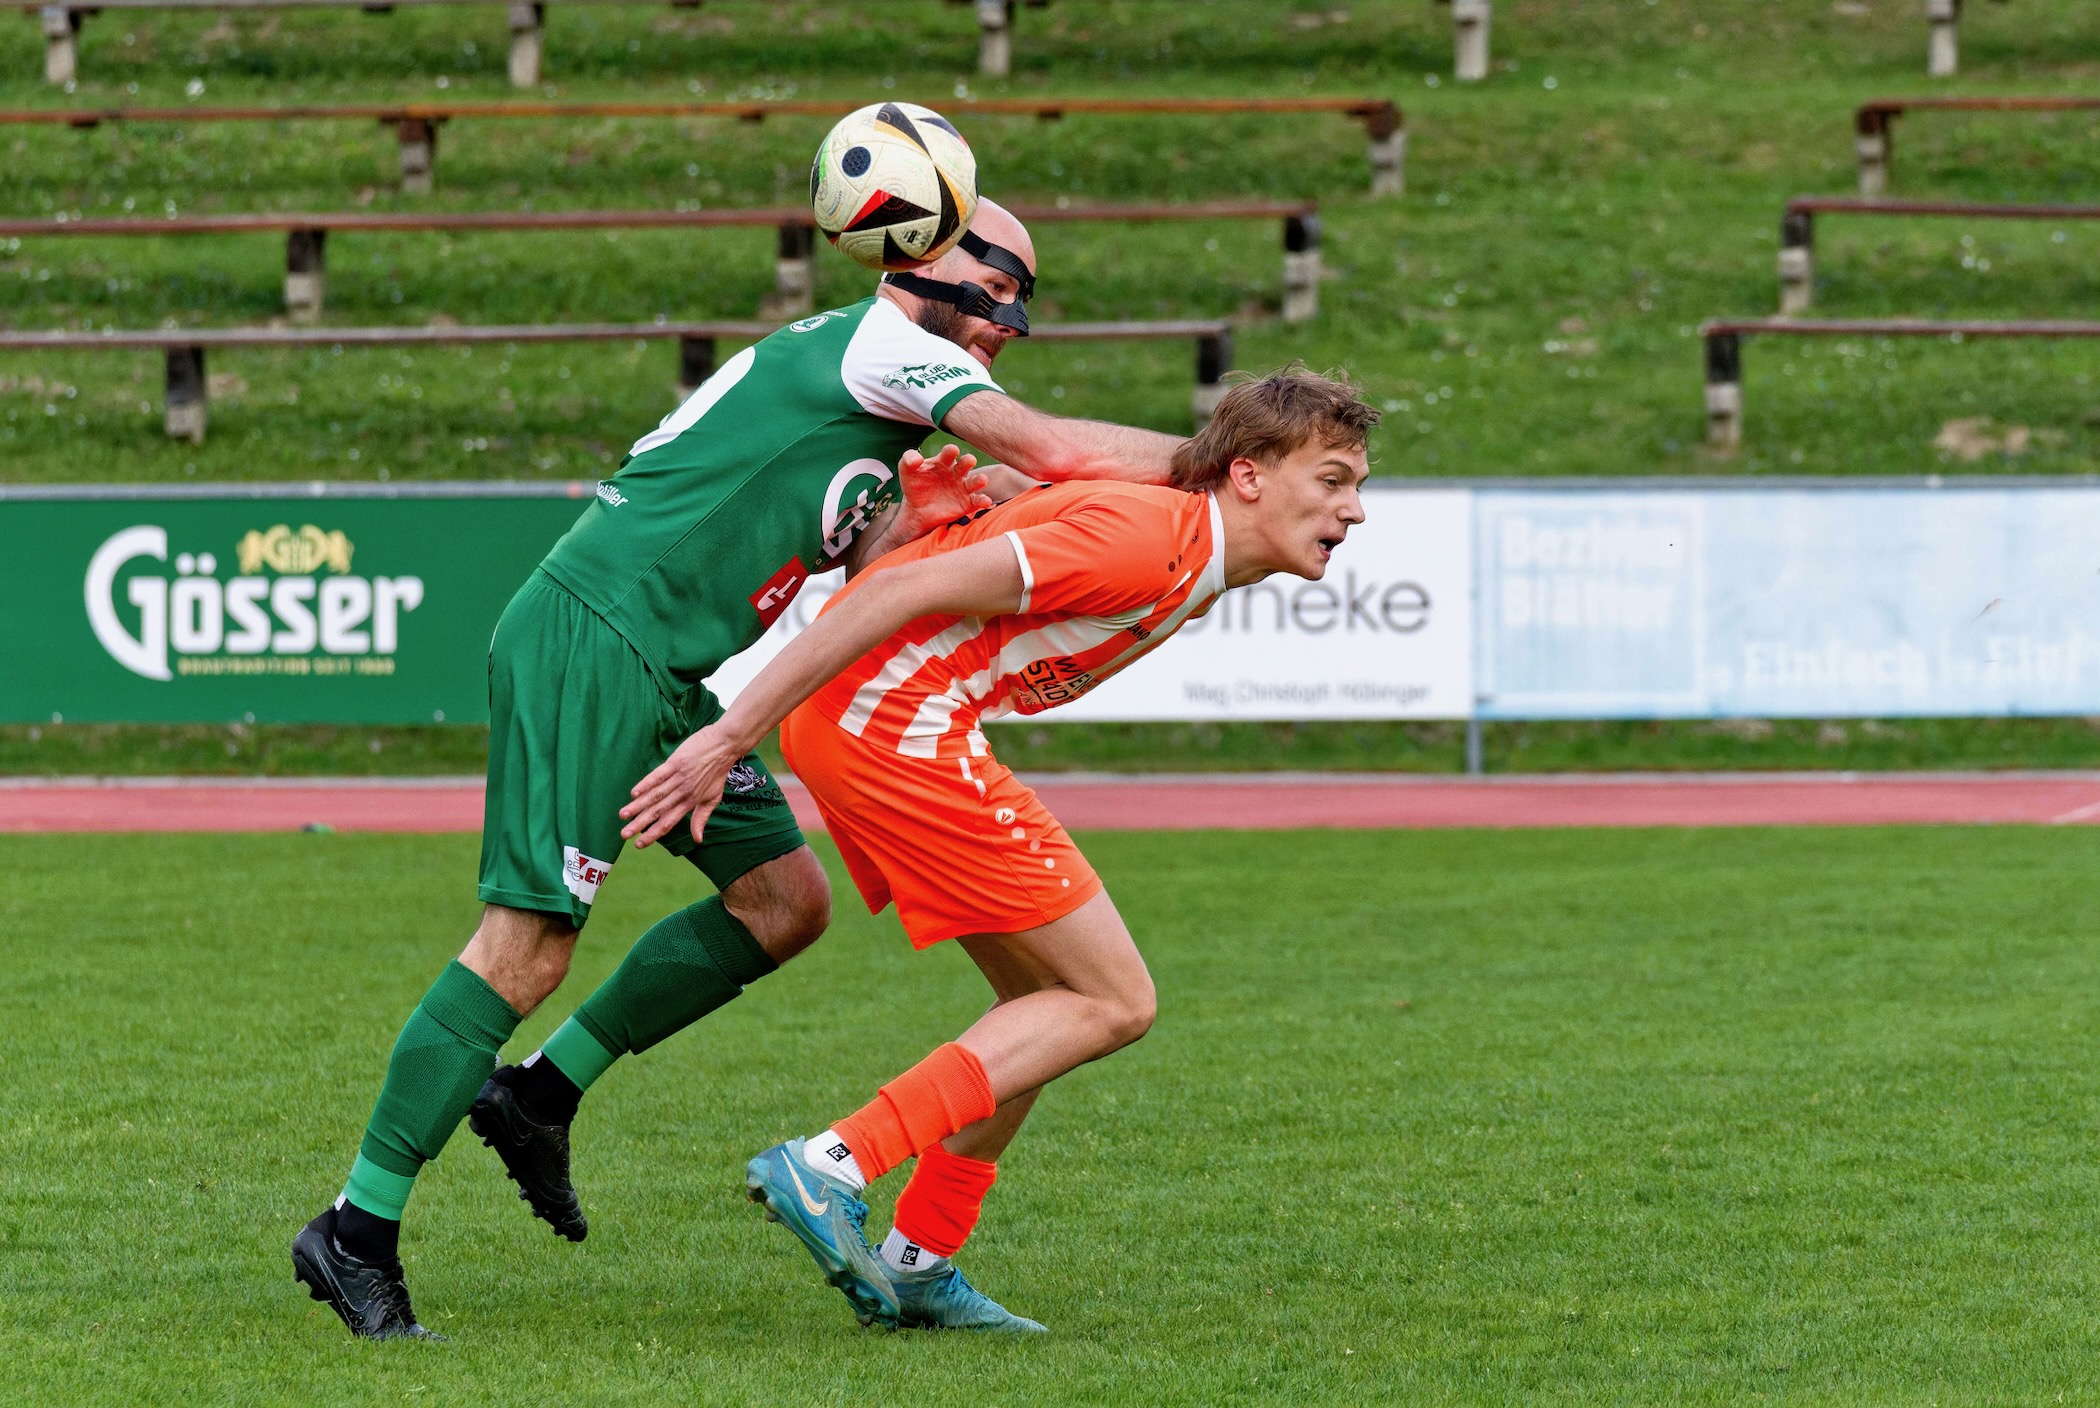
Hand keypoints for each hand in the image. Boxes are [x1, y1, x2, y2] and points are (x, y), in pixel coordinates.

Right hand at [619, 724, 742, 847]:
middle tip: (624, 835)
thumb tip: (698, 840)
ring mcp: (679, 777)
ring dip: (638, 806)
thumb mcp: (714, 798)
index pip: (668, 822)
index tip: (638, 844)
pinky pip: (659, 775)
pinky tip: (634, 792)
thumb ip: (701, 818)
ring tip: (623, 815)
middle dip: (640, 824)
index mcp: (691, 802)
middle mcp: (683, 792)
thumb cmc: (719, 772)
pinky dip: (646, 783)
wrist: (726, 745)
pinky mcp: (676, 762)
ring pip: (656, 795)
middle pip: (658, 811)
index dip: (653, 834)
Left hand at [893, 443, 991, 543]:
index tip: (951, 450)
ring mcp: (963, 488)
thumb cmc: (914, 485)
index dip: (951, 451)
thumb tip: (916, 459)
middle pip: (965, 464)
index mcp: (943, 461)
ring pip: (975, 482)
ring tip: (982, 480)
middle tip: (969, 460)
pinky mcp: (967, 503)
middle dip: (968, 461)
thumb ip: (908, 460)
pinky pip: (977, 501)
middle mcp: (956, 472)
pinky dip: (983, 500)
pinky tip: (985, 501)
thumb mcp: (906, 471)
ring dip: (979, 480)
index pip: (949, 453)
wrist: (916, 510)